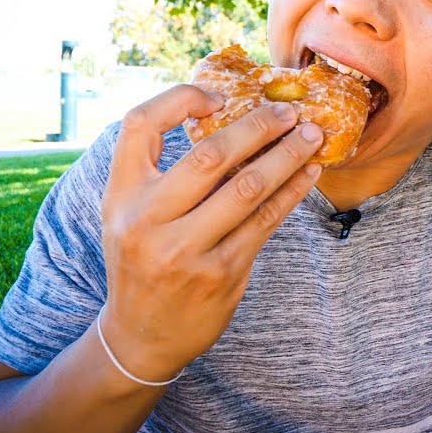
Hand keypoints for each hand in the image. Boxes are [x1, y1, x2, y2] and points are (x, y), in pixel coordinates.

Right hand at [98, 85, 323, 382]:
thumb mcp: (128, 213)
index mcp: (120, 195)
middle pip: (211, 154)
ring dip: (287, 155)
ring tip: (311, 136)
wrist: (141, 335)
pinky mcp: (221, 274)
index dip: (179, 99)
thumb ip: (160, 171)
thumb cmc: (142, 258)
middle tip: (289, 112)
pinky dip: (291, 191)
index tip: (218, 97)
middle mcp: (147, 220)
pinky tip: (307, 174)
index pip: (140, 124)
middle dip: (259, 127)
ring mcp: (185, 250)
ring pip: (248, 187)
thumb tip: (223, 115)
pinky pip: (266, 221)